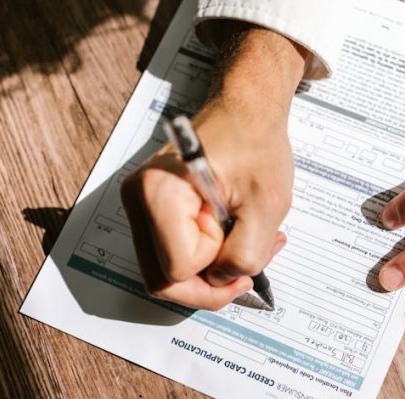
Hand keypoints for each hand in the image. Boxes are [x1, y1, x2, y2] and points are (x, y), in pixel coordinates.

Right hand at [121, 26, 306, 309]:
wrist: (246, 110)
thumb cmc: (256, 144)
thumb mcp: (267, 207)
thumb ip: (245, 255)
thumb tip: (222, 280)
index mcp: (158, 194)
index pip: (177, 270)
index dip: (217, 267)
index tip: (241, 232)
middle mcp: (137, 200)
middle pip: (163, 280)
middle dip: (211, 282)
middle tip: (249, 266)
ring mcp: (140, 206)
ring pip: (167, 272)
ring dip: (210, 271)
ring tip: (246, 242)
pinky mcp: (152, 210)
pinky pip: (172, 254)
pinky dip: (204, 258)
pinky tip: (232, 237)